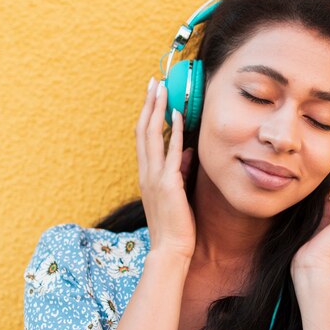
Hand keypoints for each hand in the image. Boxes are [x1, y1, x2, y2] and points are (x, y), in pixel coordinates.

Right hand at [135, 77, 195, 258]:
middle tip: (154, 82)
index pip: (143, 137)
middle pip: (143, 130)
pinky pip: (170, 153)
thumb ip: (179, 168)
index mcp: (146, 174)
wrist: (171, 247)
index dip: (146, 114)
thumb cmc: (175, 222)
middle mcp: (146, 172)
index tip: (152, 95)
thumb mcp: (176, 190)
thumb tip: (186, 149)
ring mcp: (154, 177)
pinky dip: (173, 133)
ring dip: (157, 110)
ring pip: (152, 136)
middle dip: (149, 104)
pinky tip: (177, 116)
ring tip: (162, 89)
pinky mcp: (168, 184)